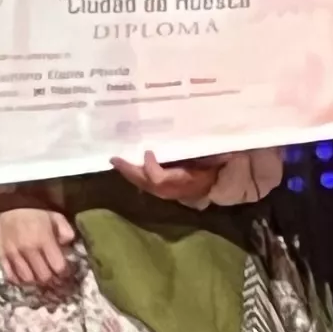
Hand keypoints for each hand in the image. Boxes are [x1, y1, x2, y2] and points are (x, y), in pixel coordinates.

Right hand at [0, 204, 80, 294]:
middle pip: (44, 276)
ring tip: (40, 279)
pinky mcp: (1, 256)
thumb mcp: (57, 218)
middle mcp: (28, 249)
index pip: (58, 267)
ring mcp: (13, 254)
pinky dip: (19, 281)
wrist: (9, 206)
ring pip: (27, 279)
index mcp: (44, 240)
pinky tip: (24, 278)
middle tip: (55, 280)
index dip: (65, 274)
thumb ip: (66, 233)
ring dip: (36, 282)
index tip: (66, 274)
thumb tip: (67, 249)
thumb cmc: (36, 213)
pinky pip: (10, 276)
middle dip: (52, 281)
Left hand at [114, 151, 229, 207]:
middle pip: (146, 182)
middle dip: (129, 171)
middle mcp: (172, 189)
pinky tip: (124, 167)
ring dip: (128, 173)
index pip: (160, 178)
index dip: (151, 167)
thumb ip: (205, 154)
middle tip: (115, 158)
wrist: (217, 185)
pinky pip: (145, 185)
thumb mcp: (212, 159)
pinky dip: (134, 176)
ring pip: (143, 185)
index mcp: (184, 180)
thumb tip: (200, 140)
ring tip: (116, 161)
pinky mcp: (162, 191)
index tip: (148, 151)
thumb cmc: (214, 167)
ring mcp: (166, 192)